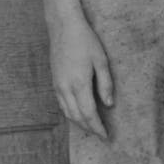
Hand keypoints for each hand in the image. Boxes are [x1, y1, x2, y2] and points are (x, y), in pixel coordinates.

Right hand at [50, 17, 113, 138]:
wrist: (63, 27)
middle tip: (101, 135)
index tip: (106, 136)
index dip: (97, 127)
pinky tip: (79, 114)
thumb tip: (109, 104)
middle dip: (89, 129)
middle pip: (77, 117)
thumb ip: (105, 84)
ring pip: (68, 113)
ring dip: (80, 123)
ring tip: (92, 128)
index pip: (89, 114)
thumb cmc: (85, 41)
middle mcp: (65, 88)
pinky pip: (62, 105)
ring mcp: (58, 86)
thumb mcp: (101, 60)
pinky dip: (71, 114)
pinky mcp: (54, 82)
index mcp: (79, 84)